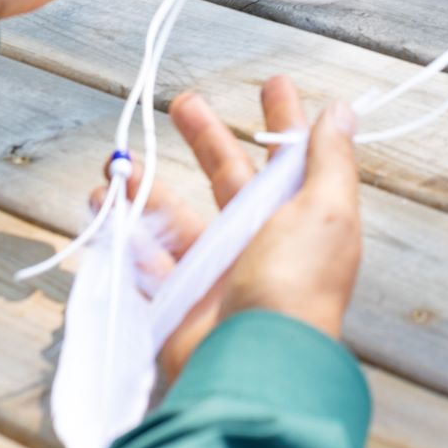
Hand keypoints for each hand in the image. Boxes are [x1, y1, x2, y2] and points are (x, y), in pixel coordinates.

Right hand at [100, 78, 363, 381]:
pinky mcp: (179, 298)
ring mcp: (217, 271)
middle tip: (183, 100)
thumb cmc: (295, 287)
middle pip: (229, 177)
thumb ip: (330, 162)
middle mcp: (260, 243)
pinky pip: (146, 258)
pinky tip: (103, 206)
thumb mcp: (326, 213)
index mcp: (299, 220)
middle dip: (207, 137)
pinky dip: (123, 233)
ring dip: (148, 187)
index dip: (283, 119)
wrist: (251, 366)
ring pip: (178, 216)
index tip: (272, 82)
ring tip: (117, 161)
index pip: (291, 158)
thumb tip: (343, 113)